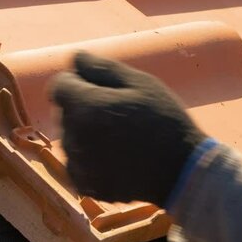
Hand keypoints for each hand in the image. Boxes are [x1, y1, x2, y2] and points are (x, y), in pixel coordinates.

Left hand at [50, 52, 205, 204]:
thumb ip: (101, 68)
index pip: (59, 85)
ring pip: (70, 138)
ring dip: (86, 134)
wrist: (182, 172)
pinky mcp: (83, 184)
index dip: (78, 83)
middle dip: (83, 108)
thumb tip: (75, 57)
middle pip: (65, 112)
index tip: (102, 90)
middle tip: (120, 116)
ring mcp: (76, 163)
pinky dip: (89, 159)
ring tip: (120, 138)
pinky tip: (115, 158)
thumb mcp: (140, 83)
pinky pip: (76, 164)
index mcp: (84, 107)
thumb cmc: (164, 121)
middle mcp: (72, 136)